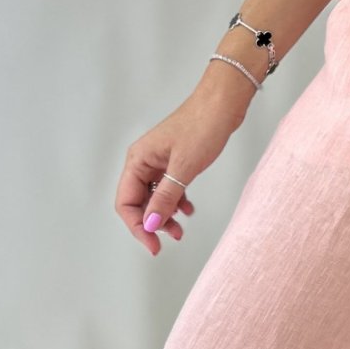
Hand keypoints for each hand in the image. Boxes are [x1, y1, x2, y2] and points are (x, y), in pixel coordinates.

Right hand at [116, 89, 239, 255]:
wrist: (223, 103)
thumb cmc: (203, 126)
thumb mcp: (184, 167)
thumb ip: (166, 197)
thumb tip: (150, 224)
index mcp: (138, 160)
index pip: (126, 203)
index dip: (137, 227)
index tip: (153, 245)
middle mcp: (144, 161)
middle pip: (138, 202)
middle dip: (152, 223)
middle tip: (172, 238)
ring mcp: (159, 161)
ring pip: (154, 198)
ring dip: (165, 215)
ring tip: (181, 230)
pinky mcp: (175, 161)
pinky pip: (168, 189)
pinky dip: (176, 202)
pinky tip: (189, 209)